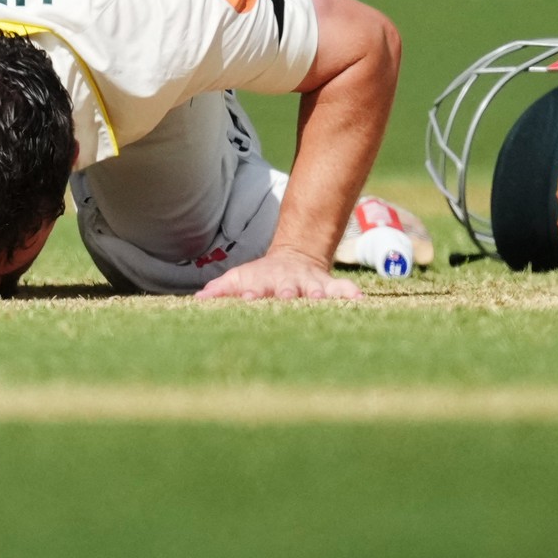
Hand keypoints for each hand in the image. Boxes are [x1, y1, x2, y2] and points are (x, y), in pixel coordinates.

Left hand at [194, 247, 361, 301]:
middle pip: (286, 289)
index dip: (252, 293)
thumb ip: (220, 289)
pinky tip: (359, 299)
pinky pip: (342, 289)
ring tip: (319, 297)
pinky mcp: (328, 286)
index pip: (256, 288)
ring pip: (314, 289)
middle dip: (285, 293)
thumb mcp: (238, 278)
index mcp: (263, 283)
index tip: (249, 297)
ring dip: (316, 294)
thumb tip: (198, 300)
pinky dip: (349, 293)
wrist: (294, 257)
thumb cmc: (260, 278)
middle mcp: (287, 284)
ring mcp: (308, 284)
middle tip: (285, 297)